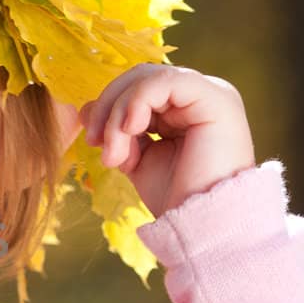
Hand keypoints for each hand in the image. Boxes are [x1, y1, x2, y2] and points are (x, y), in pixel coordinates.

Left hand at [79, 63, 256, 218]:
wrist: (201, 225)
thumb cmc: (174, 197)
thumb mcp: (135, 157)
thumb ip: (116, 130)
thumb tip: (87, 108)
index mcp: (183, 108)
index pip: (137, 87)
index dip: (108, 107)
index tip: (93, 141)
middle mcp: (198, 97)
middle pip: (139, 77)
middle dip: (109, 108)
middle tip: (96, 142)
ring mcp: (211, 94)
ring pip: (147, 78)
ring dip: (119, 113)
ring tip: (116, 152)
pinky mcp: (216, 98)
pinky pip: (165, 81)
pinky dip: (137, 101)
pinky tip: (132, 128)